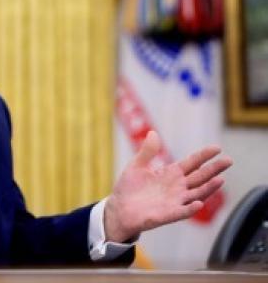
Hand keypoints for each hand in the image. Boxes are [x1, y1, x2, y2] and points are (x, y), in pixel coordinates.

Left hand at [104, 131, 231, 242]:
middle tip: (229, 160)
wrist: (118, 209)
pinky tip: (199, 203)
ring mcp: (174, 201)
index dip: (204, 155)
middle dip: (214, 169)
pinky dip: (191, 208)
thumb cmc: (129, 188)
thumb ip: (147, 151)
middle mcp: (177, 187)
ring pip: (196, 194)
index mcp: (170, 174)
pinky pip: (182, 211)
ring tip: (220, 180)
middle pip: (200, 177)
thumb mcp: (136, 166)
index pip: (191, 163)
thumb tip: (153, 132)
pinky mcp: (167, 215)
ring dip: (209, 188)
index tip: (217, 148)